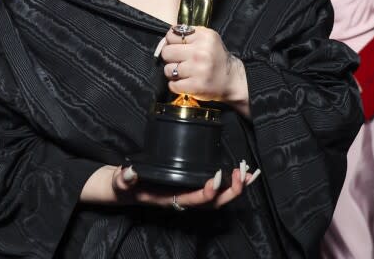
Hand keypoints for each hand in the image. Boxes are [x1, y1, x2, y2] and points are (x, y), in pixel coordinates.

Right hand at [108, 162, 260, 209]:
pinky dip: (234, 181)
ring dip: (238, 186)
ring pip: (221, 197)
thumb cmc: (126, 186)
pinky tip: (246, 172)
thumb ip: (125, 179)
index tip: (216, 176)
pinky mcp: (194, 186)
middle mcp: (185, 199)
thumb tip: (130, 173)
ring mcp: (192, 194)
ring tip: (252, 172)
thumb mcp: (122, 182)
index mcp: (172, 200)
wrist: (127, 189)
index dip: (208, 191)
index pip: (195, 200)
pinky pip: (219, 187)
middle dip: (232, 190)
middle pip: (215, 202)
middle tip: (243, 172)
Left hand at [159, 26, 249, 116]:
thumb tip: (163, 42)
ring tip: (185, 72)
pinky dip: (176, 85)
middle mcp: (202, 52)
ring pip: (168, 69)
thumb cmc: (215, 58)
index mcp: (204, 37)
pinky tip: (186, 82)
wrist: (231, 80)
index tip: (180, 47)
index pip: (171, 35)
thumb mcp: (207, 38)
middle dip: (170, 57)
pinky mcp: (196, 86)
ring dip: (173, 73)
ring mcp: (199, 70)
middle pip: (166, 52)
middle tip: (181, 61)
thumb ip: (186, 34)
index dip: (172, 42)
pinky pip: (172, 85)